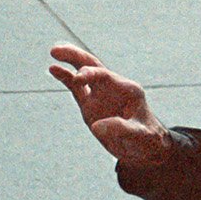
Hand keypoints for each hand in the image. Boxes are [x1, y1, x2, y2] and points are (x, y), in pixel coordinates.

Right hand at [47, 43, 172, 167]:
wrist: (144, 149)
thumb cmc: (146, 140)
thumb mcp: (139, 136)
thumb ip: (121, 129)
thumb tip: (96, 127)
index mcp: (128, 90)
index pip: (105, 76)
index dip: (90, 74)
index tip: (78, 79)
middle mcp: (113, 88)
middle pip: (94, 65)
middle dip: (76, 57)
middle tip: (56, 51)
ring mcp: (101, 95)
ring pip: (84, 73)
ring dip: (70, 61)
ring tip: (54, 51)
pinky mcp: (91, 105)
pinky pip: (76, 88)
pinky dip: (66, 78)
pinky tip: (54, 69)